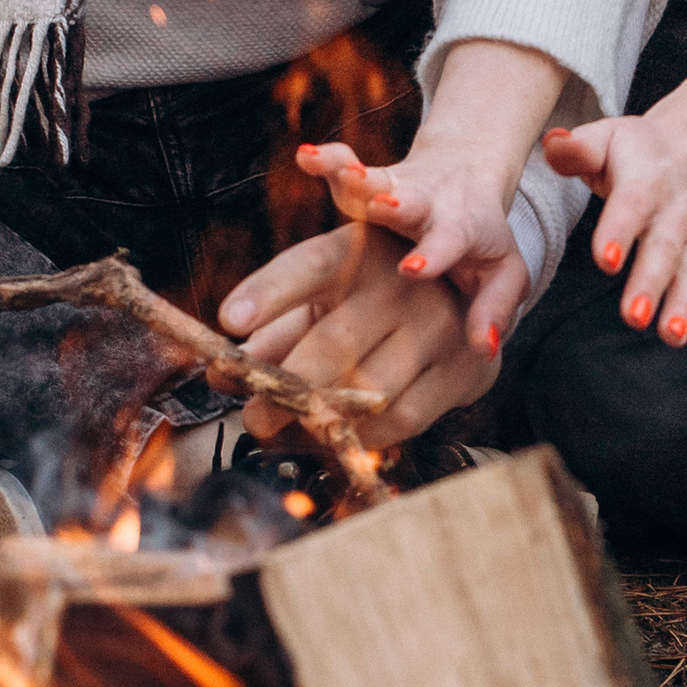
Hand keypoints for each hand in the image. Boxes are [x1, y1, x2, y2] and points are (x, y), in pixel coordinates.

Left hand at [218, 219, 521, 446]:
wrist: (466, 303)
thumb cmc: (371, 305)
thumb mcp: (322, 301)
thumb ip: (272, 335)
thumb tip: (221, 374)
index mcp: (355, 251)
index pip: (306, 266)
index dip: (266, 293)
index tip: (228, 322)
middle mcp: (400, 282)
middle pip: (333, 343)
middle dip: (285, 388)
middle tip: (255, 417)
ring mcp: (436, 325)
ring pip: (368, 390)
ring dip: (321, 420)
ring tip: (289, 431)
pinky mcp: (461, 369)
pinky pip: (401, 418)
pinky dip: (363, 436)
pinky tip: (340, 433)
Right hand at [290, 135, 529, 354]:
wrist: (466, 178)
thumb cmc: (483, 242)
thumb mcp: (503, 273)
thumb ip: (495, 307)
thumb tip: (485, 349)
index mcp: (459, 229)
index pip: (447, 242)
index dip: (432, 254)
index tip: (413, 269)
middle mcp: (427, 207)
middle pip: (410, 202)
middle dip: (394, 204)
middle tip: (381, 206)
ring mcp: (395, 191)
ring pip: (375, 180)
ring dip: (356, 177)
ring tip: (336, 170)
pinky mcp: (368, 180)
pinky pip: (344, 166)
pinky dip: (327, 160)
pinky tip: (305, 157)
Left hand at [541, 25, 686, 367]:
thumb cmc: (638, 149)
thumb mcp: (607, 136)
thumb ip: (576, 148)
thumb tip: (552, 144)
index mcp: (646, 181)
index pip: (632, 205)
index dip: (620, 231)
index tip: (606, 258)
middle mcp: (678, 214)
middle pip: (665, 250)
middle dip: (652, 283)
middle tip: (634, 315)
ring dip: (685, 307)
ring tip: (671, 336)